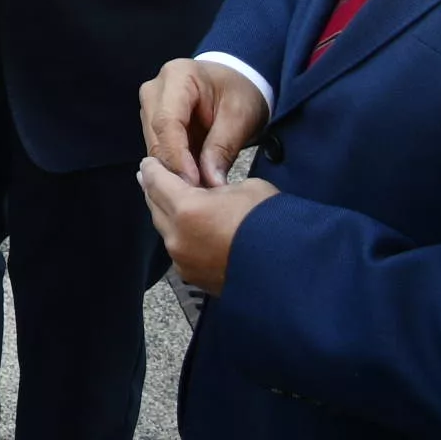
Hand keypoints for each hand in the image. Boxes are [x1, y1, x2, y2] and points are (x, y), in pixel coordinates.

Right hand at [139, 56, 269, 186]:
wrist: (235, 82)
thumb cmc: (240, 92)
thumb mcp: (240, 117)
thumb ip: (222, 147)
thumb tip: (210, 182)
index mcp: (176, 77)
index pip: (167, 121)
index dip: (177, 155)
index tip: (193, 183)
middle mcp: (154, 90)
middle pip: (156, 136)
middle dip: (175, 169)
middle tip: (200, 196)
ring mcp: (150, 106)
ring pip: (154, 147)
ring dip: (174, 171)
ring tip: (200, 193)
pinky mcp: (152, 123)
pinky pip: (160, 150)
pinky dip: (176, 168)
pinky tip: (194, 183)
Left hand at [139, 164, 278, 293]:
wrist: (292, 270)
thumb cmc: (272, 223)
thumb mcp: (244, 188)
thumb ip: (216, 186)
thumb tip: (208, 191)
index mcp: (186, 209)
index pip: (156, 181)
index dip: (151, 168)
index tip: (148, 162)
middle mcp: (177, 237)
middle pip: (155, 206)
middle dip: (153, 189)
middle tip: (150, 177)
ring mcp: (184, 261)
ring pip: (165, 231)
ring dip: (167, 215)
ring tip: (171, 203)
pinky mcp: (195, 278)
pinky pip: (180, 251)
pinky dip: (181, 236)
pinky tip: (190, 231)